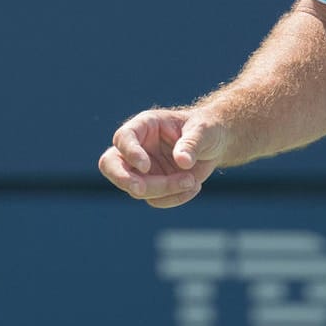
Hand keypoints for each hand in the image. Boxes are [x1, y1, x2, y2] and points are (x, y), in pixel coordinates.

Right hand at [98, 108, 228, 207]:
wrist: (214, 144)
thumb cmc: (206, 129)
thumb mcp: (203, 130)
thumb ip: (191, 143)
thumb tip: (182, 161)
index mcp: (144, 126)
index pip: (124, 138)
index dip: (130, 153)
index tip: (145, 166)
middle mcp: (137, 147)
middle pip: (110, 164)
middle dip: (123, 179)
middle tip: (139, 190)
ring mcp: (141, 169)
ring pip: (137, 188)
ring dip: (164, 190)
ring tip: (192, 181)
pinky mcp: (152, 186)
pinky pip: (155, 200)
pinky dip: (174, 198)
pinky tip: (194, 186)